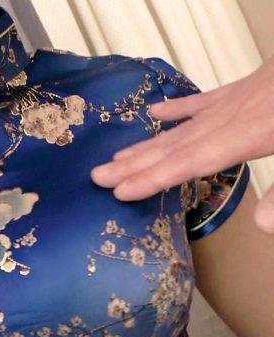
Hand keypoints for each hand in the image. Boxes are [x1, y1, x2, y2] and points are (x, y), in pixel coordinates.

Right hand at [90, 57, 273, 233]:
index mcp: (251, 134)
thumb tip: (262, 228)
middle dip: (134, 164)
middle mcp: (232, 117)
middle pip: (173, 146)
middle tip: (97, 176)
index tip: (119, 191)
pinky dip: (177, 109)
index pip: (189, 163)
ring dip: (147, 143)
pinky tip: (155, 112)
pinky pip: (203, 101)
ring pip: (181, 127)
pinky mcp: (244, 89)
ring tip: (115, 157)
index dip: (152, 179)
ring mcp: (235, 99)